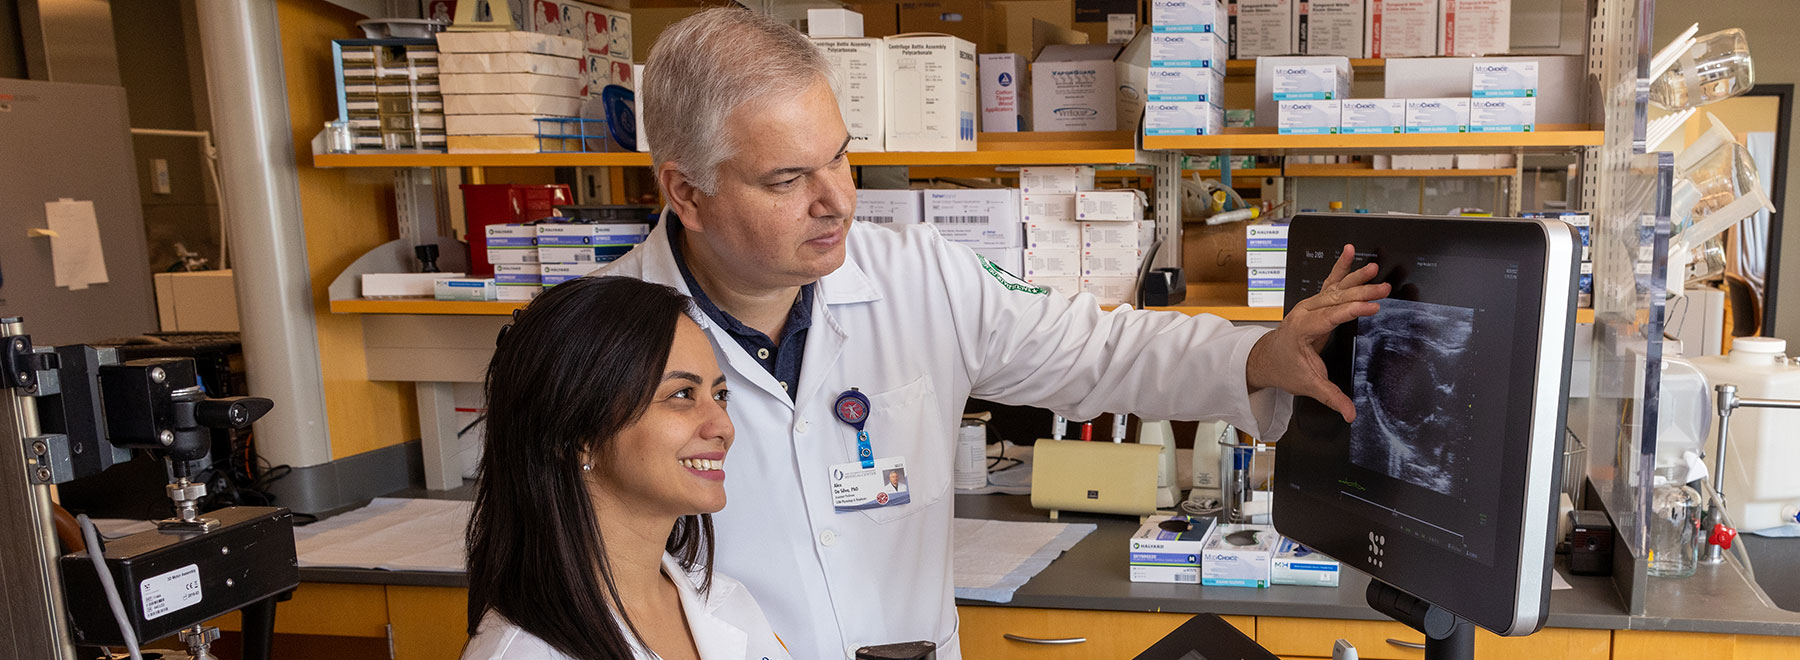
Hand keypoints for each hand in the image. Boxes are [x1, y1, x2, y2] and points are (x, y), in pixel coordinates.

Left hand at [1245, 245, 1389, 421]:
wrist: (1266, 358)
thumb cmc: (1285, 369)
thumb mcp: (1307, 385)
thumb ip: (1331, 397)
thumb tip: (1350, 413)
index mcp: (1302, 329)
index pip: (1331, 317)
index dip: (1353, 310)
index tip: (1373, 306)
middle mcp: (1304, 312)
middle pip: (1336, 299)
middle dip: (1361, 293)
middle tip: (1384, 289)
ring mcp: (1309, 304)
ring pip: (1335, 288)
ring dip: (1356, 278)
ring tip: (1374, 268)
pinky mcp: (1315, 302)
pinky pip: (1329, 282)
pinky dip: (1341, 267)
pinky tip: (1349, 252)